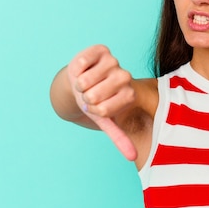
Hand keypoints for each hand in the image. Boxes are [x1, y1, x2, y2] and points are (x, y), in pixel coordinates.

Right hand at [67, 45, 137, 160]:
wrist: (82, 81)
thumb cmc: (95, 102)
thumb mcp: (105, 120)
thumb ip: (119, 137)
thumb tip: (133, 158)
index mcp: (129, 94)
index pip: (103, 110)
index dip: (93, 110)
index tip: (97, 106)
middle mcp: (125, 76)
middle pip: (93, 96)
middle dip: (85, 98)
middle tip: (90, 93)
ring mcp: (113, 61)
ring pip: (84, 81)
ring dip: (78, 84)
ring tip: (86, 82)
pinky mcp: (100, 49)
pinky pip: (80, 63)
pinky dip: (75, 69)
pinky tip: (83, 69)